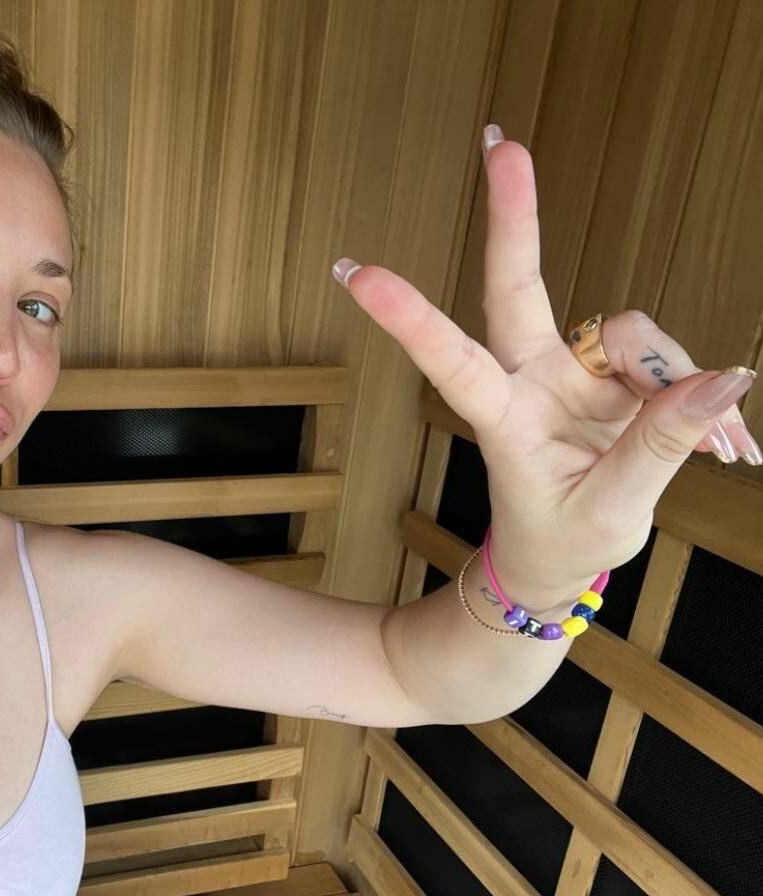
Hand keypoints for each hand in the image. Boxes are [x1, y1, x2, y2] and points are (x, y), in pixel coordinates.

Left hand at [330, 124, 757, 599]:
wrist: (558, 563)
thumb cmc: (560, 542)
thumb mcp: (608, 511)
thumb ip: (660, 445)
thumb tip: (722, 379)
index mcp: (502, 419)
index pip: (452, 360)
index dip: (411, 317)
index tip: (357, 273)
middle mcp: (529, 381)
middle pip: (518, 287)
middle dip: (513, 216)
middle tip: (501, 144)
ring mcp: (572, 373)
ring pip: (631, 333)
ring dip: (678, 379)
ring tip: (718, 449)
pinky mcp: (613, 376)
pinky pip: (668, 359)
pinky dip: (702, 398)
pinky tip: (729, 445)